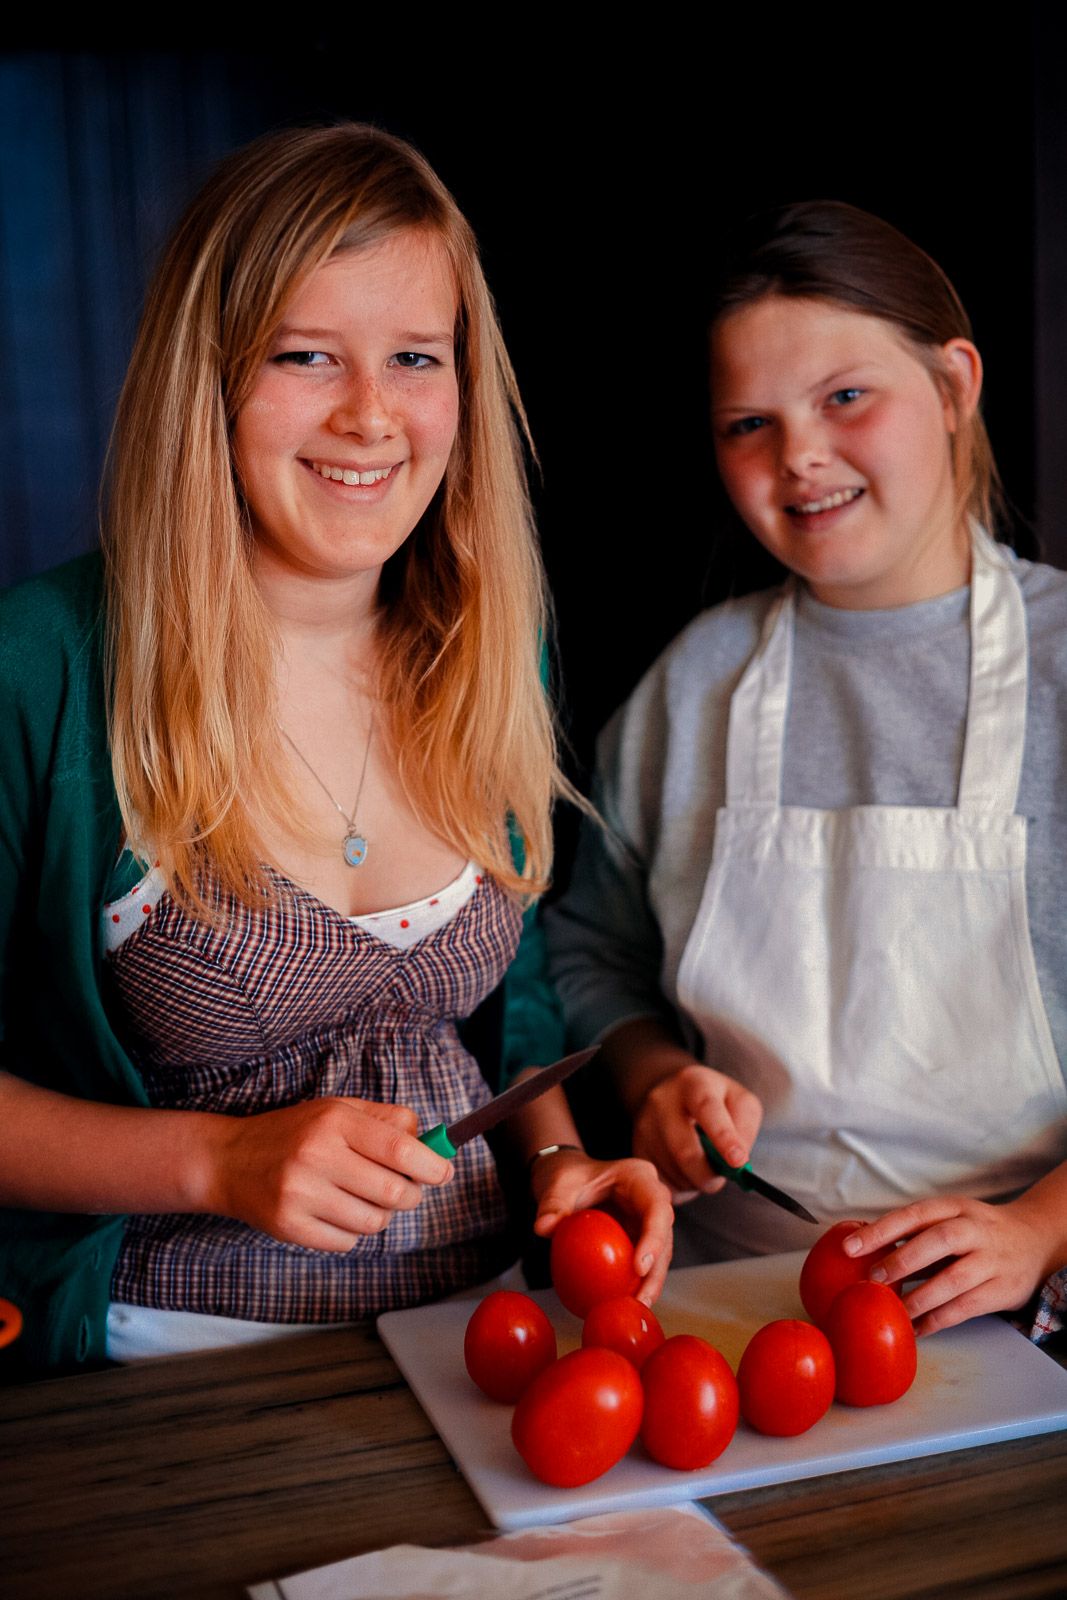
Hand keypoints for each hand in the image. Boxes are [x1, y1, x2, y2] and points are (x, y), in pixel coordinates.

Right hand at [209, 1097, 452, 1251]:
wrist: (229, 1160)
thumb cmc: (295, 1133)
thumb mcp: (338, 1110)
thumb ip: (387, 1122)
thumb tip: (432, 1146)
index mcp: (335, 1122)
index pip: (400, 1149)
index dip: (431, 1165)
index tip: (443, 1172)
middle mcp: (317, 1156)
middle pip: (393, 1192)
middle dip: (411, 1195)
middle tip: (406, 1189)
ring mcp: (301, 1194)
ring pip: (374, 1222)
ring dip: (381, 1215)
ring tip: (364, 1198)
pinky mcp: (289, 1227)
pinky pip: (347, 1242)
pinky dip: (352, 1231)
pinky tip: (335, 1211)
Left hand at [529, 1150, 674, 1304]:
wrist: (568, 1177)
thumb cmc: (567, 1175)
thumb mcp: (558, 1183)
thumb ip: (552, 1203)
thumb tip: (543, 1227)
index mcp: (638, 1177)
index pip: (656, 1207)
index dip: (655, 1238)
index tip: (638, 1267)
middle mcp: (650, 1198)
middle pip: (665, 1235)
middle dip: (656, 1271)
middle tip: (641, 1300)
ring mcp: (646, 1219)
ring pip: (660, 1253)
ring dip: (650, 1283)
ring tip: (636, 1309)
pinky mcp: (638, 1237)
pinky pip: (642, 1261)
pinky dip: (636, 1283)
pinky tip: (624, 1303)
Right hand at [633, 1063, 761, 1202]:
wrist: (672, 1096)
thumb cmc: (715, 1101)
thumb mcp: (738, 1102)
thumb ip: (745, 1128)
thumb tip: (738, 1163)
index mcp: (693, 1083)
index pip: (707, 1109)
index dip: (723, 1137)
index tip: (738, 1162)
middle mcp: (662, 1102)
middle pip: (684, 1150)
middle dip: (709, 1174)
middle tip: (721, 1178)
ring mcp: (644, 1126)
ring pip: (674, 1172)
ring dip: (696, 1182)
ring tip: (703, 1168)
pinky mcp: (637, 1150)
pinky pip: (662, 1183)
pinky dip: (681, 1187)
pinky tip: (687, 1172)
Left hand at [842, 1192, 1066, 1336]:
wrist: (1035, 1240)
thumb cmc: (977, 1231)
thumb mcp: (951, 1218)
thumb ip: (916, 1232)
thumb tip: (863, 1249)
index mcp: (956, 1208)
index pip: (915, 1214)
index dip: (882, 1230)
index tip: (850, 1247)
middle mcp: (976, 1231)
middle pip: (939, 1240)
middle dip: (903, 1260)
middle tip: (874, 1278)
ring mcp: (992, 1261)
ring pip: (955, 1280)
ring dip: (919, 1298)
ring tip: (893, 1311)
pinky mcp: (1003, 1290)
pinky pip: (965, 1308)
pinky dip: (937, 1320)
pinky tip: (915, 1328)